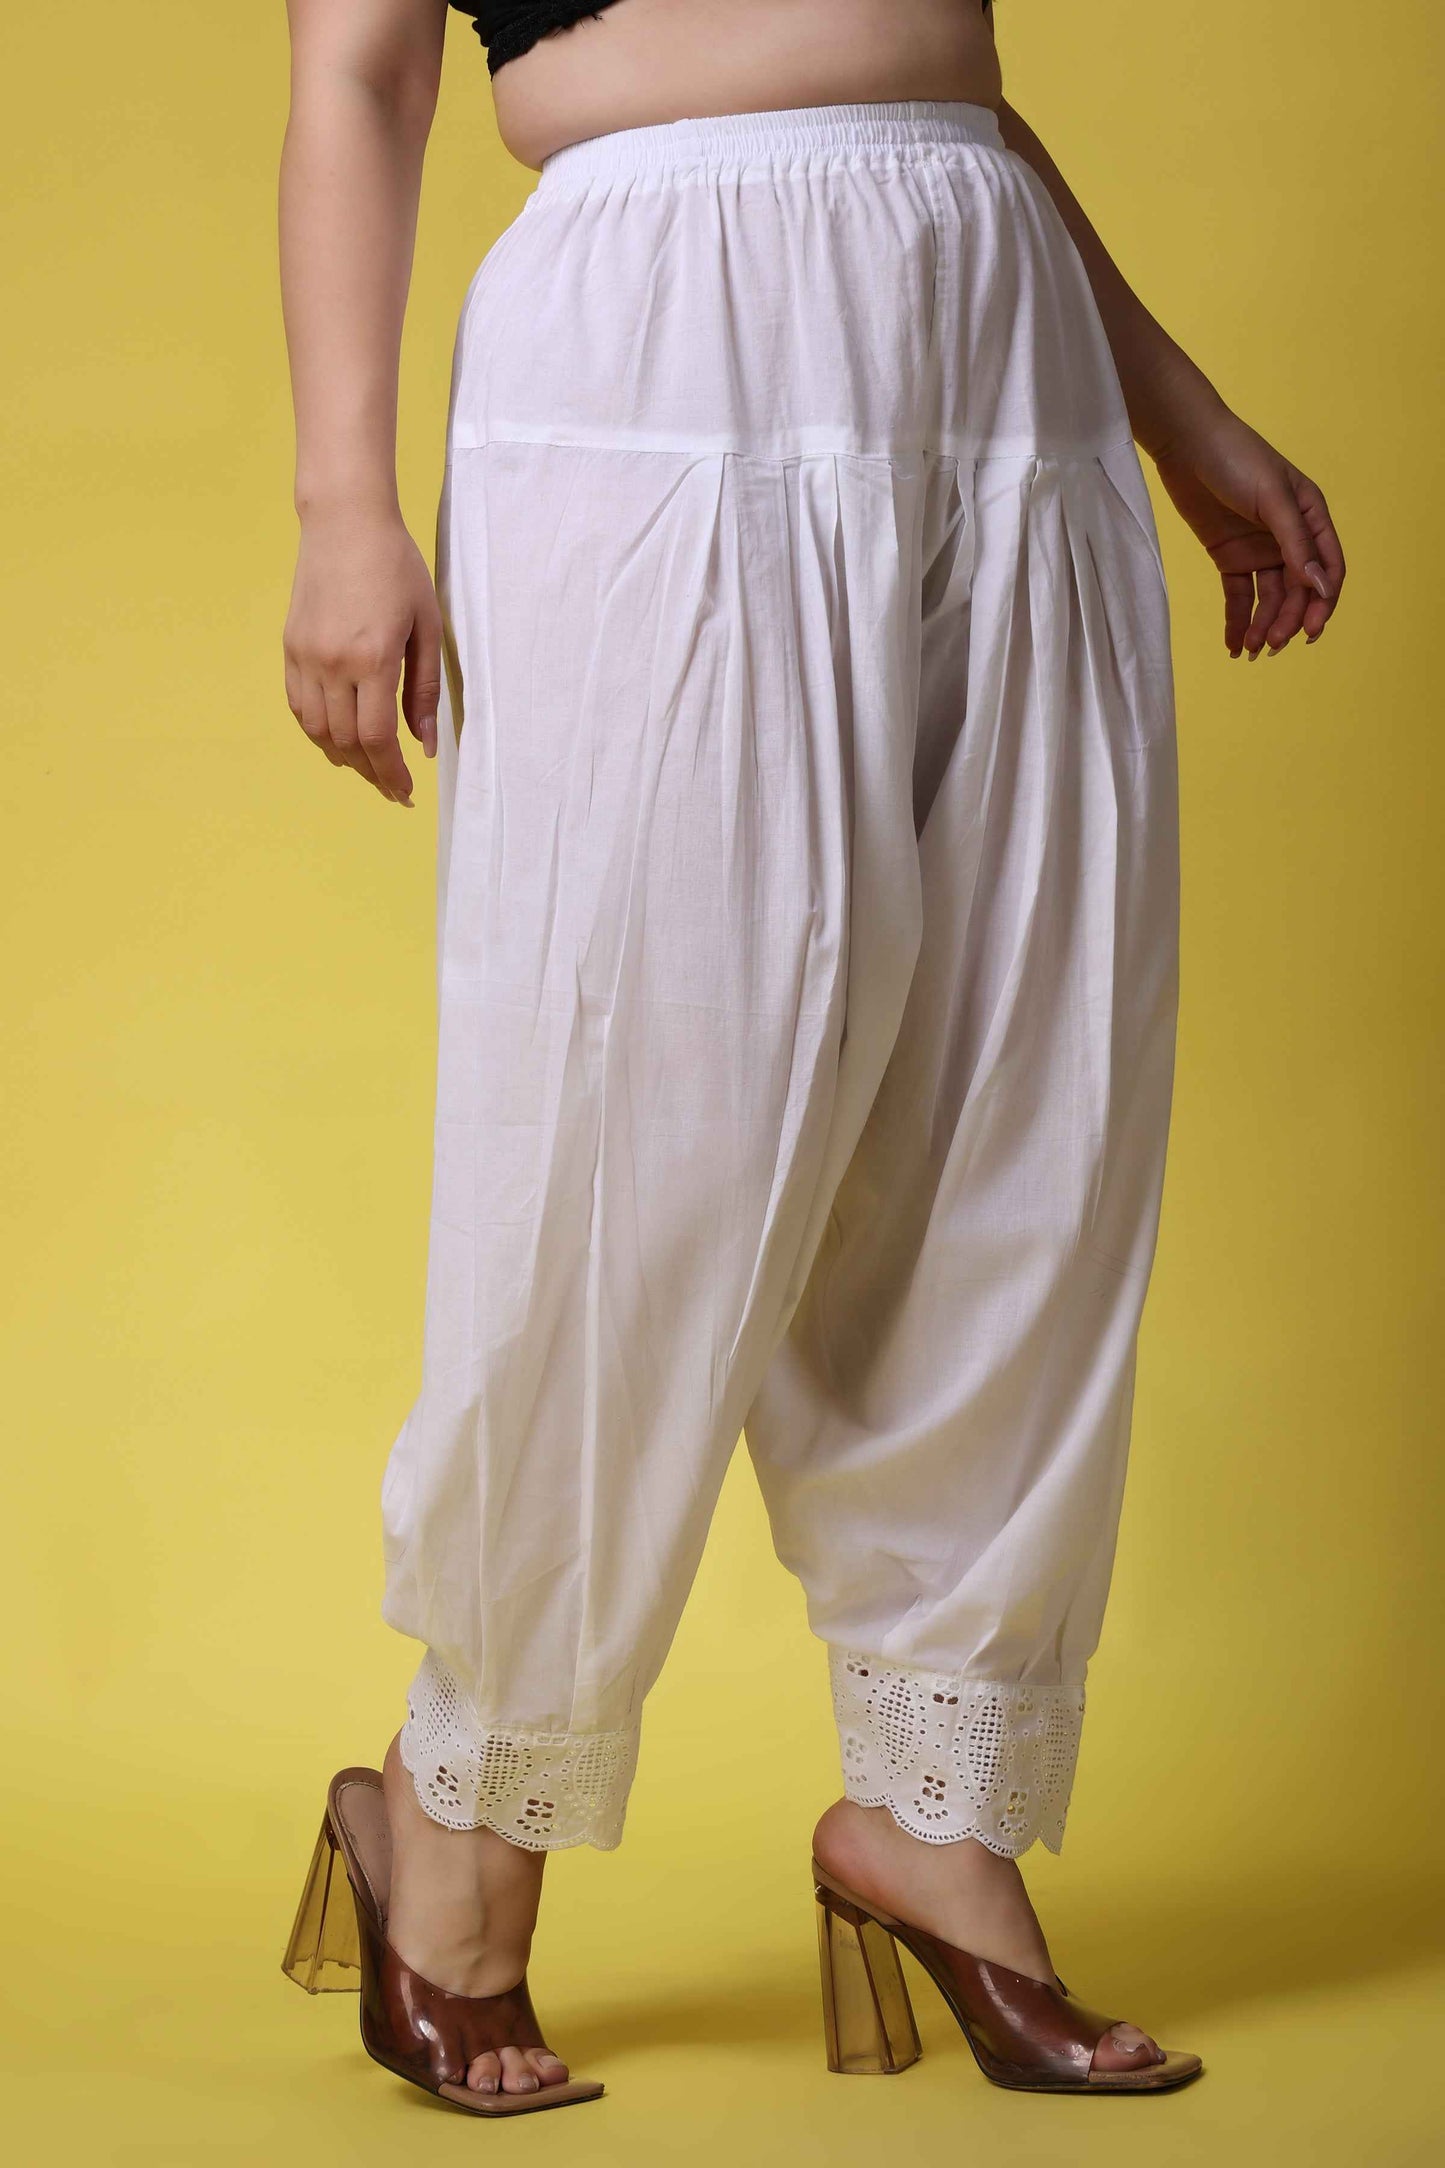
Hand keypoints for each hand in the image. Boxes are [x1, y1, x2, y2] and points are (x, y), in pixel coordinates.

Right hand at [283, 508, 442, 803]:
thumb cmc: (396, 567)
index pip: (377, 739)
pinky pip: (299, 706)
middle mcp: (332, 664)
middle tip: (393, 789)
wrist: (345, 522)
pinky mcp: (291, 647)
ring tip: (369, 768)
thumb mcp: (426, 626)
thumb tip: (424, 744)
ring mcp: (306, 656)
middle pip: (347, 742)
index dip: (391, 774)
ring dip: (344, 758)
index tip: (406, 793)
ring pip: (319, 731)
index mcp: (372, 659)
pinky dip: (318, 732)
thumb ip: (424, 690)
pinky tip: (338, 739)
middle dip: (372, 773)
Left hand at [1151, 404, 1345, 658]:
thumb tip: (1320, 586)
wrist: (1185, 443)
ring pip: (1269, 599)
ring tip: (1249, 650)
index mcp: (1312, 518)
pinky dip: (1237, 620)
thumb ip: (1295, 543)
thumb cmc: (1236, 459)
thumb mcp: (1272, 499)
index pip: (1328, 569)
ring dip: (1263, 625)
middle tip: (1270, 646)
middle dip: (1288, 620)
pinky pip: (1239, 596)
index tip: (1310, 631)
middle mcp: (1290, 537)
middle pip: (1298, 590)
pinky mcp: (1229, 556)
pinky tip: (1233, 645)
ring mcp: (1259, 548)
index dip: (1323, 602)